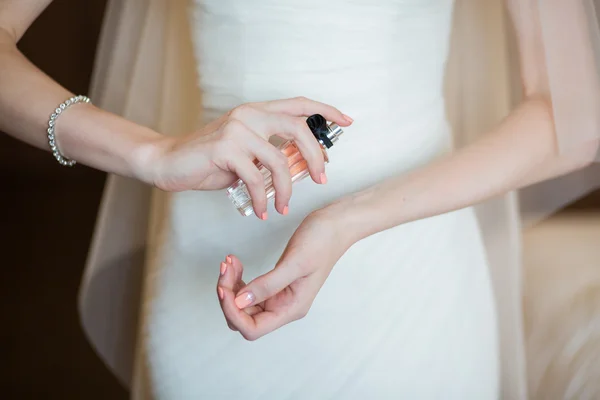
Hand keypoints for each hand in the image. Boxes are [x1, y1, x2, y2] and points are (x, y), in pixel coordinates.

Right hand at [144, 97, 352, 217]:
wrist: (169, 161)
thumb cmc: (209, 159)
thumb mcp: (244, 152)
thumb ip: (269, 153)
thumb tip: (299, 167)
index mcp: (256, 111)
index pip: (298, 104)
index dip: (325, 110)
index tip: (347, 121)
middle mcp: (249, 115)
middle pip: (298, 128)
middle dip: (316, 156)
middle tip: (322, 178)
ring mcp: (237, 130)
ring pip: (279, 160)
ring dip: (287, 189)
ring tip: (284, 206)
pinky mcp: (225, 149)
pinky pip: (255, 179)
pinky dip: (261, 199)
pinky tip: (262, 210)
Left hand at [216, 208, 353, 339]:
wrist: (335, 226)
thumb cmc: (322, 242)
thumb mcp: (294, 263)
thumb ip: (268, 285)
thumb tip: (240, 302)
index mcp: (291, 309)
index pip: (253, 329)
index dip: (233, 313)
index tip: (224, 289)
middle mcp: (283, 307)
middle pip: (243, 317)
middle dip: (229, 296)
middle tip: (225, 269)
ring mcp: (279, 296)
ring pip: (243, 303)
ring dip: (231, 285)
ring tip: (229, 262)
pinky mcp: (275, 283)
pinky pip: (249, 289)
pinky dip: (238, 278)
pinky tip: (236, 262)